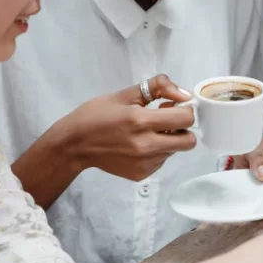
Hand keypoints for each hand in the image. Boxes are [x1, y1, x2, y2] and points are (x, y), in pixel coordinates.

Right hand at [58, 74, 196, 181]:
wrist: (74, 145)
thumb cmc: (97, 115)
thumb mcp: (125, 93)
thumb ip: (158, 87)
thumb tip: (185, 94)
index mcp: (140, 121)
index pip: (185, 118)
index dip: (184, 109)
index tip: (171, 105)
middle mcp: (146, 146)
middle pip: (189, 141)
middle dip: (183, 128)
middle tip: (166, 120)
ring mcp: (144, 163)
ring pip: (175, 151)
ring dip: (169, 140)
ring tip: (146, 132)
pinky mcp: (141, 175)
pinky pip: (162, 161)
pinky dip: (157, 152)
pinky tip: (138, 144)